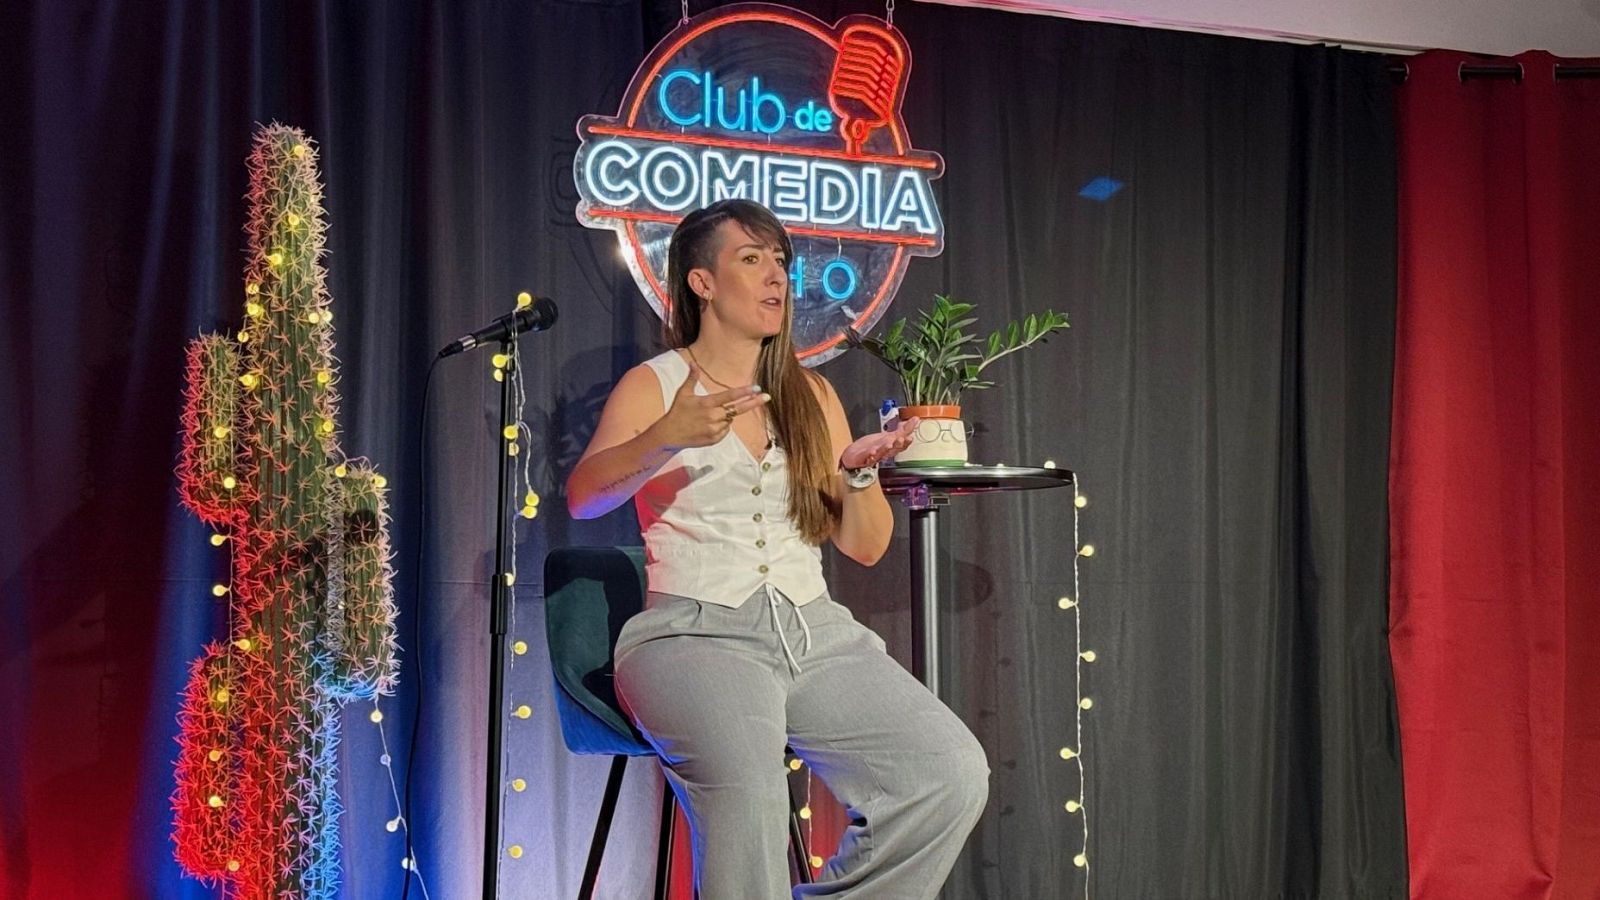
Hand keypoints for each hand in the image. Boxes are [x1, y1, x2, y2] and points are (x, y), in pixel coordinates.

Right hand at [652, 363, 770, 449]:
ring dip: (726, 416)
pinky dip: (721, 426)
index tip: (756, 388)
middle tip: (766, 397)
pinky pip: (725, 430)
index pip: (729, 396)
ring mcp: (714, 429)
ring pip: (729, 420)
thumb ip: (692, 378)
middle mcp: (713, 416)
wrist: (669, 435)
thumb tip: (693, 363)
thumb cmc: (677, 412)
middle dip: (753, 402)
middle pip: (738, 409)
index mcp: (707, 403)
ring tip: (708, 416)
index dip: (744, 392)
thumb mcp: (683, 393)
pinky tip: (708, 425)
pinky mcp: (714, 439)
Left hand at [840, 416, 919, 468]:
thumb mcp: (888, 436)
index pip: (901, 446)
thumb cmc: (871, 447)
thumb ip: (903, 429)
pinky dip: (870, 455)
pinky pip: (867, 458)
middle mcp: (883, 453)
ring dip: (885, 449)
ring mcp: (873, 457)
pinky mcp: (862, 459)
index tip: (910, 437)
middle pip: (892, 450)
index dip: (906, 442)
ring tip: (888, 444)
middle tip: (900, 438)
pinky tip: (871, 452)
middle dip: (897, 444)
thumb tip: (915, 419)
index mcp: (890, 447)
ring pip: (881, 454)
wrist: (853, 456)